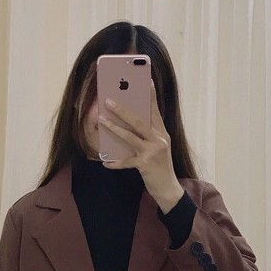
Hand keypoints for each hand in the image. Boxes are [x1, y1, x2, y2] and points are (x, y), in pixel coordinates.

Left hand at [98, 79, 183, 211]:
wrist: (169, 189)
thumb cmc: (160, 167)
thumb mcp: (158, 148)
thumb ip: (148, 136)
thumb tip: (129, 125)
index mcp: (162, 133)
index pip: (155, 111)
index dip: (151, 96)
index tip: (146, 81)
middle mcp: (159, 140)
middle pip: (139, 121)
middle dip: (122, 110)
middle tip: (108, 100)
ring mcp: (152, 152)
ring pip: (130, 136)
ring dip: (114, 128)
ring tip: (102, 120)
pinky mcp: (145, 165)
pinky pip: (126, 161)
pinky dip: (115, 162)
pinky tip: (106, 162)